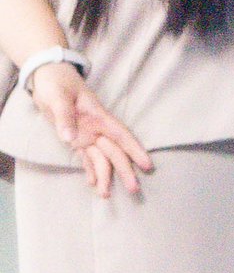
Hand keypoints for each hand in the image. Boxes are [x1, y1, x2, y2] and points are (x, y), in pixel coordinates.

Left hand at [27, 63, 150, 196]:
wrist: (47, 77)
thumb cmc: (57, 83)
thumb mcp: (58, 97)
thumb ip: (64, 117)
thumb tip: (70, 138)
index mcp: (98, 117)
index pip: (121, 136)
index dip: (135, 150)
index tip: (147, 165)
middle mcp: (96, 129)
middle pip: (114, 152)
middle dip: (124, 170)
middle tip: (134, 189)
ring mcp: (86, 134)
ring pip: (100, 158)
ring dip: (104, 176)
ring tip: (105, 195)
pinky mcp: (75, 139)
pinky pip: (85, 157)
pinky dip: (90, 170)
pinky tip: (93, 183)